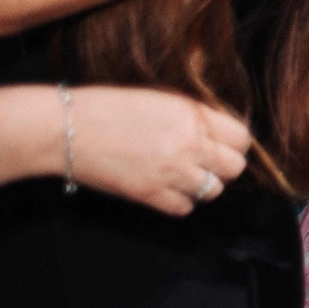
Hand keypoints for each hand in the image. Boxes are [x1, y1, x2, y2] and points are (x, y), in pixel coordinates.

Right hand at [70, 87, 250, 216]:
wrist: (67, 128)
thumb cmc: (109, 107)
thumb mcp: (161, 99)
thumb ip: (194, 115)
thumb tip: (218, 130)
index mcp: (193, 117)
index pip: (241, 138)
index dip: (235, 142)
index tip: (224, 144)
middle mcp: (188, 145)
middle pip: (234, 168)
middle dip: (224, 165)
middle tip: (207, 161)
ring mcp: (171, 173)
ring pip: (214, 191)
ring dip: (204, 184)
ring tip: (185, 174)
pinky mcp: (150, 195)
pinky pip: (185, 208)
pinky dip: (181, 201)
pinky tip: (169, 189)